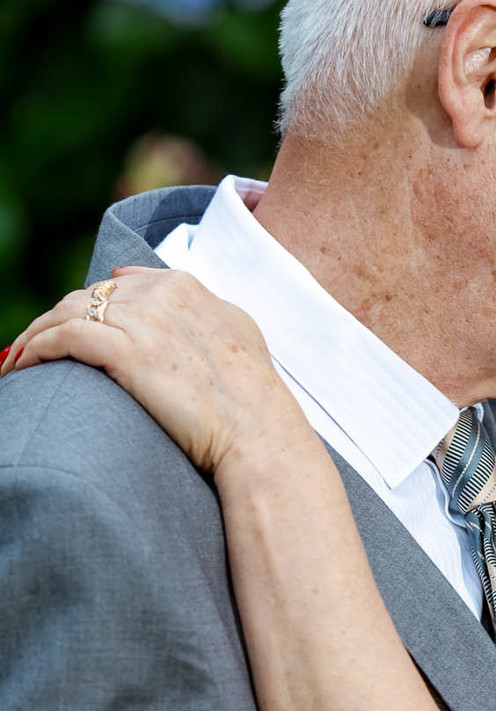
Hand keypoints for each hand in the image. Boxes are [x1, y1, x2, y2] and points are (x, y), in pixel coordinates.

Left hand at [1, 269, 304, 476]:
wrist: (257, 430)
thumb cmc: (251, 392)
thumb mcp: (233, 328)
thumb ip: (195, 302)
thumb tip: (136, 281)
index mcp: (184, 286)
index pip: (115, 285)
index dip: (88, 308)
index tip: (69, 332)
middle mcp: (159, 294)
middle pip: (85, 297)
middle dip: (53, 322)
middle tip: (32, 352)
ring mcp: (142, 319)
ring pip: (66, 313)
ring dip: (34, 336)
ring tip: (17, 363)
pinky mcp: (125, 350)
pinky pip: (62, 337)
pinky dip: (35, 349)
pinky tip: (22, 368)